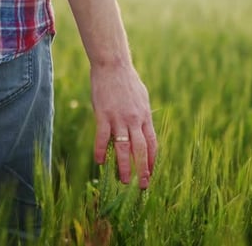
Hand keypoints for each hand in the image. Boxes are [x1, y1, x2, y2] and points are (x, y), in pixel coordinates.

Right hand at [91, 62, 156, 188]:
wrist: (113, 65)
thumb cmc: (127, 81)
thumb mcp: (142, 98)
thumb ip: (142, 115)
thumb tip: (144, 129)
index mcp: (145, 116)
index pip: (152, 143)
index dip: (152, 160)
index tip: (151, 173)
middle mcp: (134, 119)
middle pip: (140, 149)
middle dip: (142, 169)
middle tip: (141, 185)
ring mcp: (119, 118)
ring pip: (123, 147)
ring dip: (123, 166)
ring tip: (123, 180)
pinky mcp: (103, 114)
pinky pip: (102, 137)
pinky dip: (100, 150)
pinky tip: (99, 162)